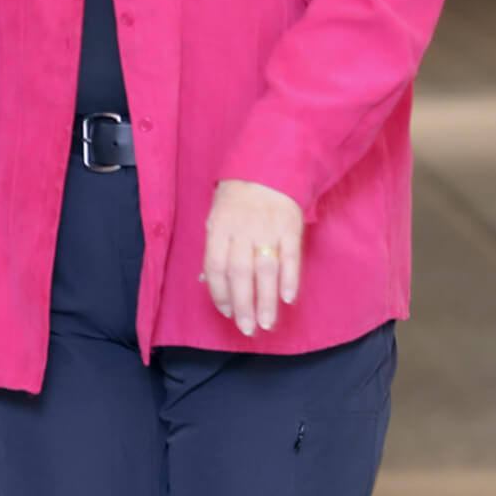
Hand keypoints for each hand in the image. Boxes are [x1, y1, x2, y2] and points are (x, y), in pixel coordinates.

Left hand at [202, 178, 303, 337]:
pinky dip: (290, 279)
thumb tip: (204, 279)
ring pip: (265, 270)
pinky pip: (290, 257)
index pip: (215, 266)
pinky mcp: (290, 227)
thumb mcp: (217, 214)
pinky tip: (288, 298)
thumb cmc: (238, 195)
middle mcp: (241, 230)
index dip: (219, 293)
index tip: (226, 313)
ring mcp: (267, 228)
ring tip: (267, 323)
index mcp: (219, 227)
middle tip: (247, 329)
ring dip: (266, 300)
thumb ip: (215, 246)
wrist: (269, 165)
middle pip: (240, 273)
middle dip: (243, 305)